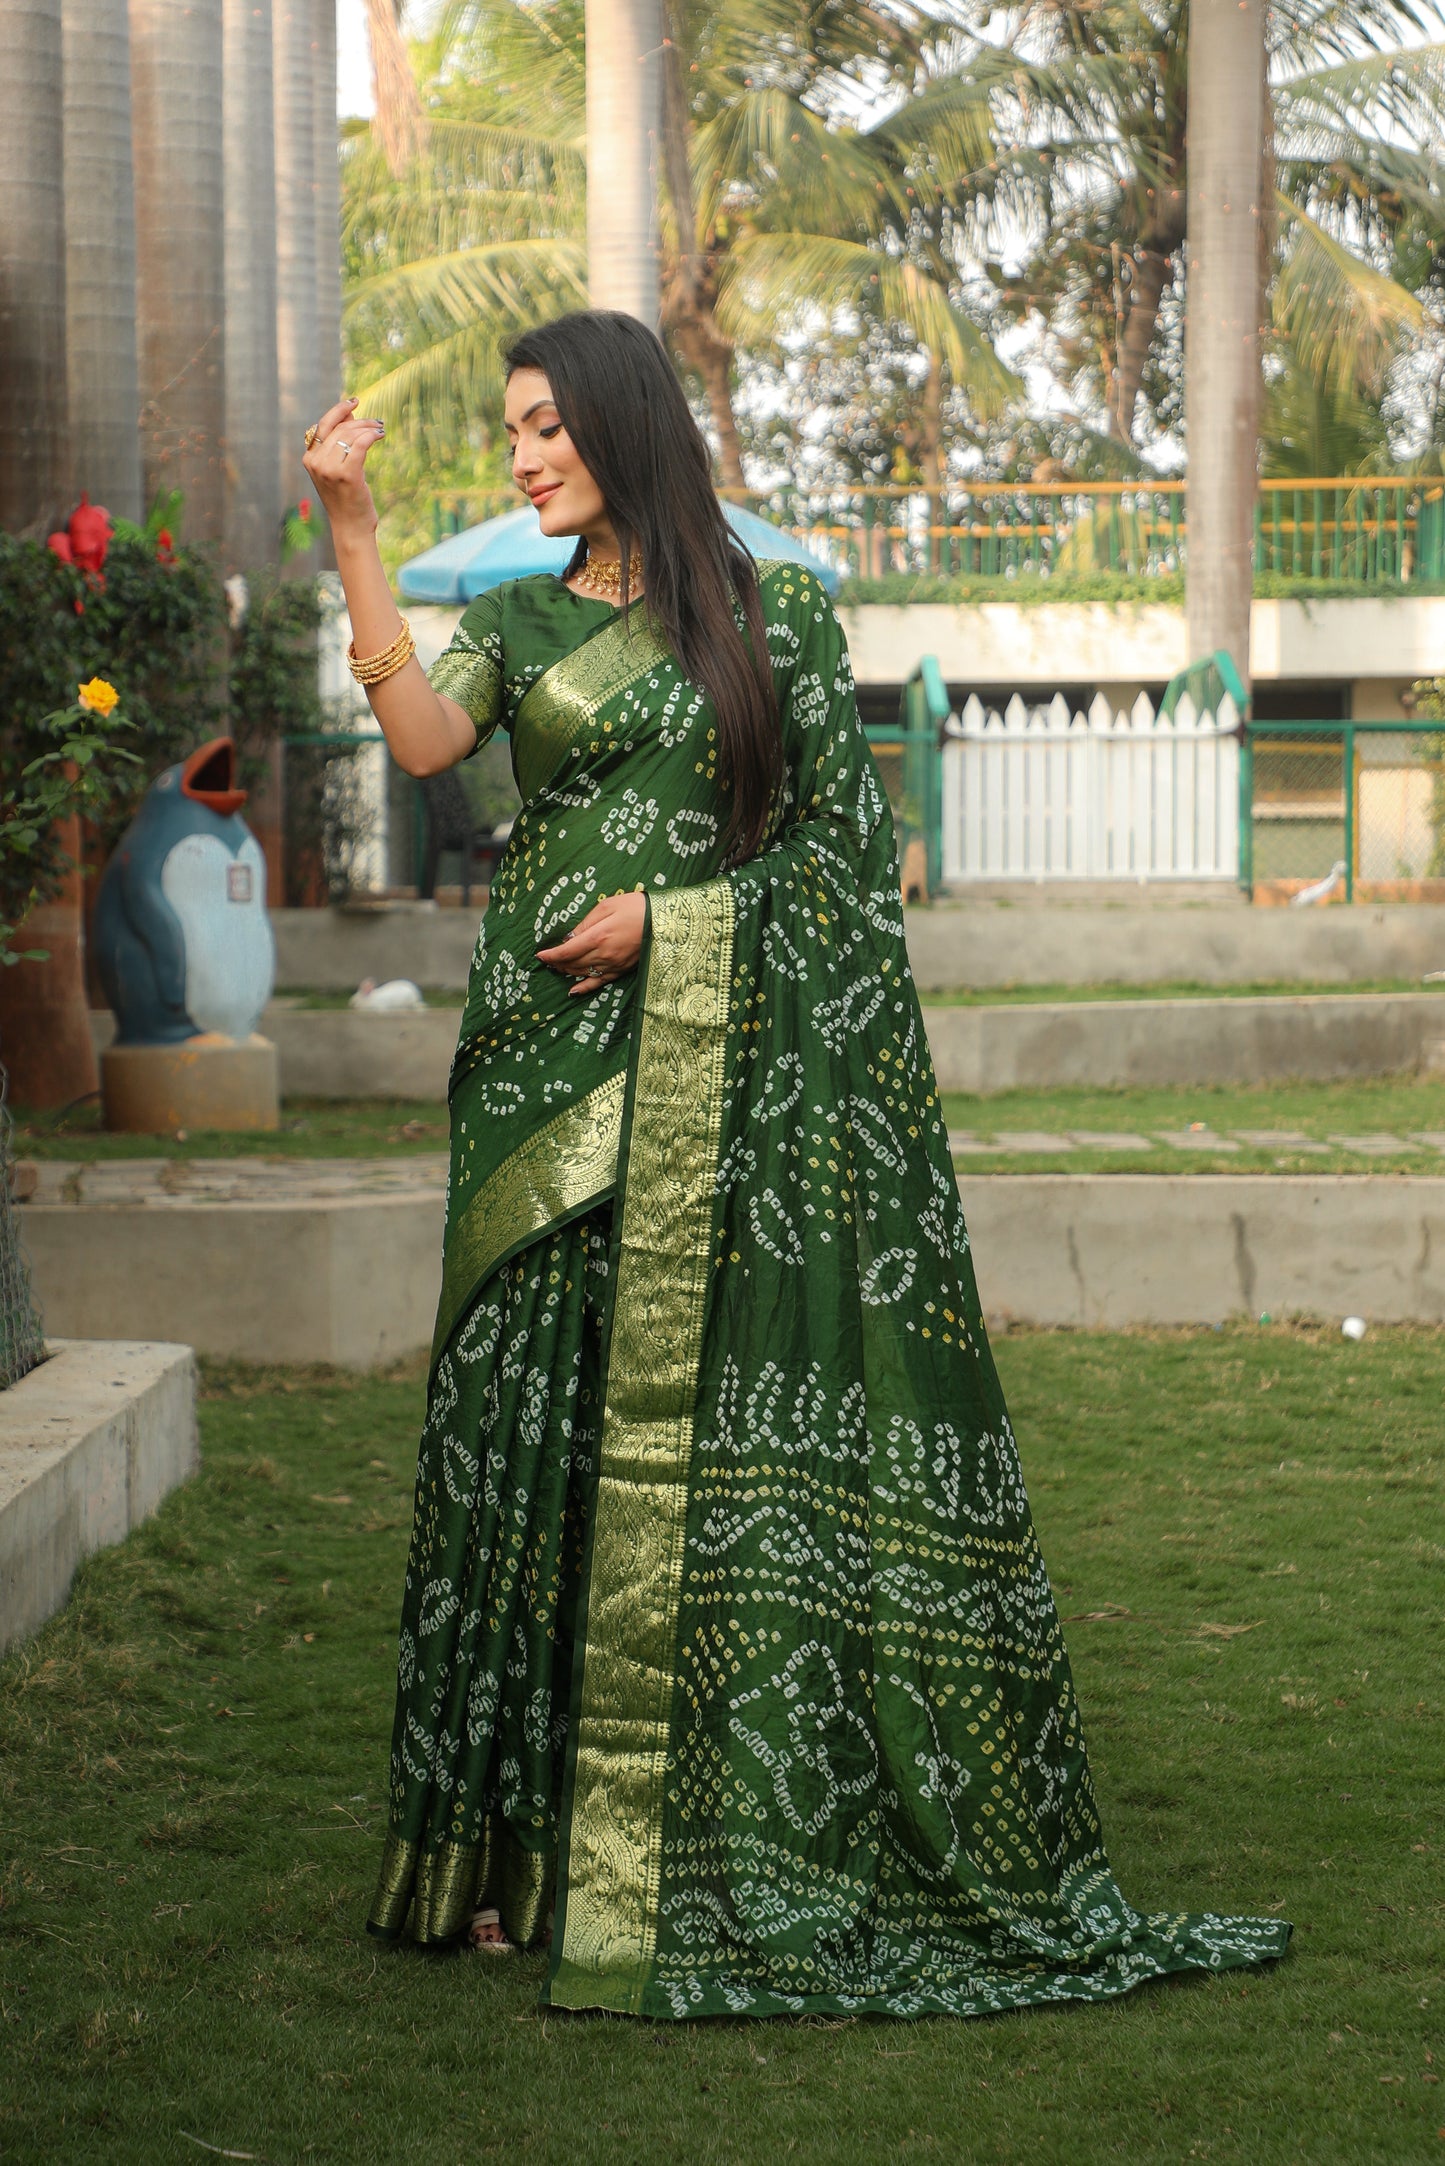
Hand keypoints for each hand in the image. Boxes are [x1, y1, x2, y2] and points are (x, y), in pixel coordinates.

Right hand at [301, 396, 385, 541]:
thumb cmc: (347, 499)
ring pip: (350, 435)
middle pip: (339, 428)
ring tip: (380, 429)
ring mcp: (329, 469)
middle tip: (376, 421)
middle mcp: (315, 462)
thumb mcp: (338, 468)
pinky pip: (360, 444)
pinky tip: (380, 435)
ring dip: (368, 427)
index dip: (339, 410)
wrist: (351, 527)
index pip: (323, 425)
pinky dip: (372, 436)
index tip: (354, 402)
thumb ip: (340, 443)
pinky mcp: (346, 474)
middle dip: (359, 420)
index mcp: (309, 458)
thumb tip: (352, 413)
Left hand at [537, 892, 645, 996]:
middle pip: (572, 963)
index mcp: (598, 936)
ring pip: (583, 973)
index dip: (551, 954)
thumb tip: (570, 937)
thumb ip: (586, 923)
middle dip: (557, 962)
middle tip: (547, 960)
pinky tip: (573, 990)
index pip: (566, 950)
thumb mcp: (607, 906)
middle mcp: (604, 955)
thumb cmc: (635, 908)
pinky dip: (584, 987)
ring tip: (556, 968)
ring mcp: (613, 965)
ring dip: (567, 971)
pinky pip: (599, 983)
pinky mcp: (621, 970)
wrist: (663, 921)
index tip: (539, 955)